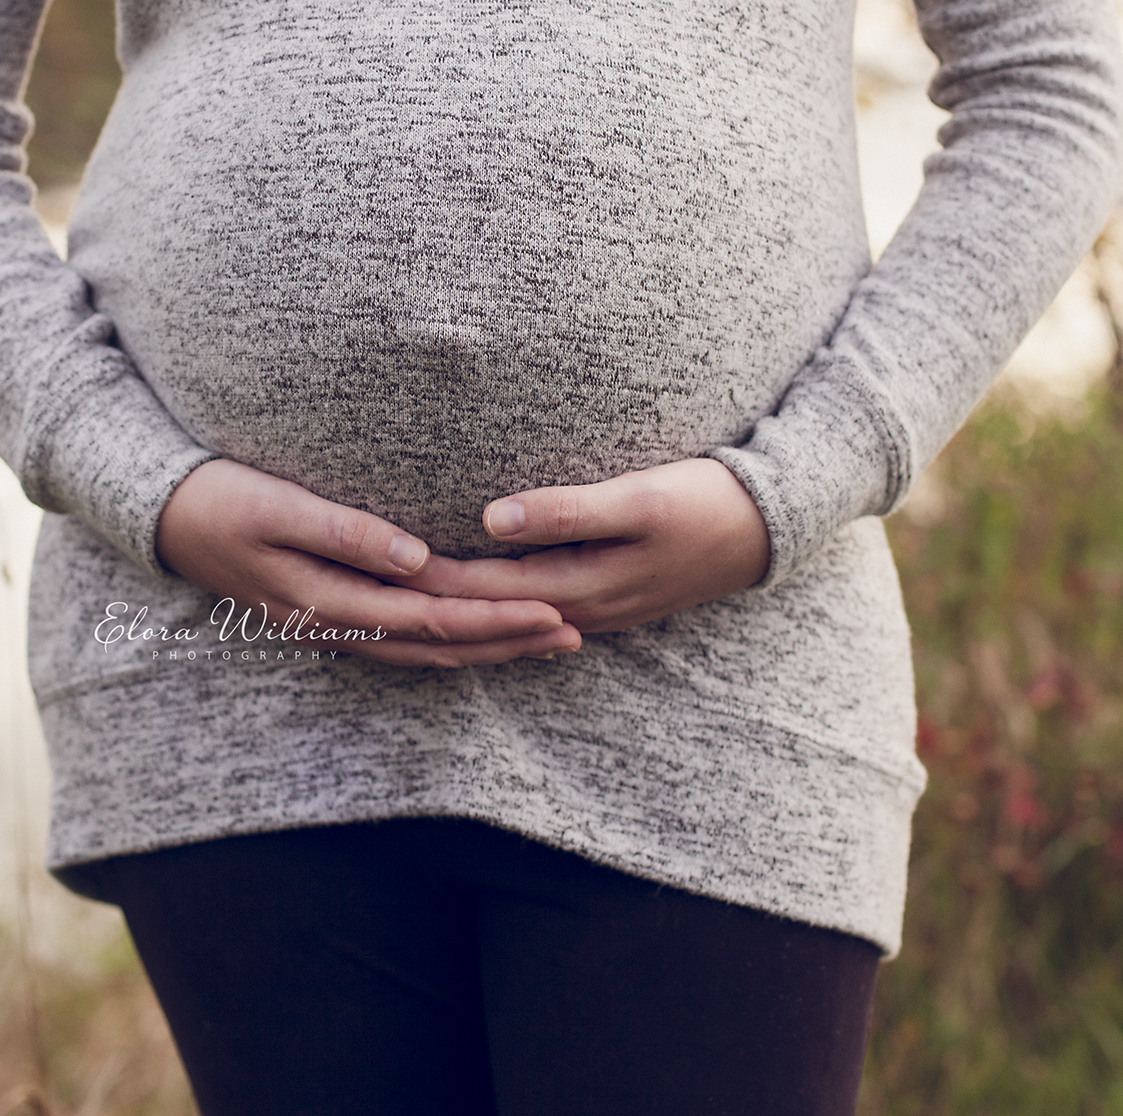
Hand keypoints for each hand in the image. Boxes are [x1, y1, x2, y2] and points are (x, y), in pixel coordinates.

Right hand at [155, 459, 582, 666]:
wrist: (162, 516)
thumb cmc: (220, 498)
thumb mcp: (278, 505)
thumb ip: (346, 532)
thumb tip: (417, 558)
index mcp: (329, 601)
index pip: (431, 620)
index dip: (495, 619)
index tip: (553, 609)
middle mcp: (335, 625)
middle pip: (438, 647)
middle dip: (508, 643)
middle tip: (574, 635)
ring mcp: (331, 626)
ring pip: (423, 652)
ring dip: (485, 650)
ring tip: (544, 642)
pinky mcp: (329, 613)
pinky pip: (401, 643)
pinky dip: (448, 645)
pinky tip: (476, 639)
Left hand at [390, 459, 770, 634]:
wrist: (768, 530)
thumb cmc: (705, 503)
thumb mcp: (640, 500)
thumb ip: (566, 510)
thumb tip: (492, 517)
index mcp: (576, 586)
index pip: (475, 588)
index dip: (417, 575)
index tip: (365, 560)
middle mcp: (574, 610)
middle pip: (477, 612)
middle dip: (417, 602)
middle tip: (354, 585)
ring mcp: (587, 611)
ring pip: (497, 621)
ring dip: (446, 613)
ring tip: (389, 601)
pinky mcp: (596, 600)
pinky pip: (520, 614)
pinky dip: (482, 610)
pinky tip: (457, 601)